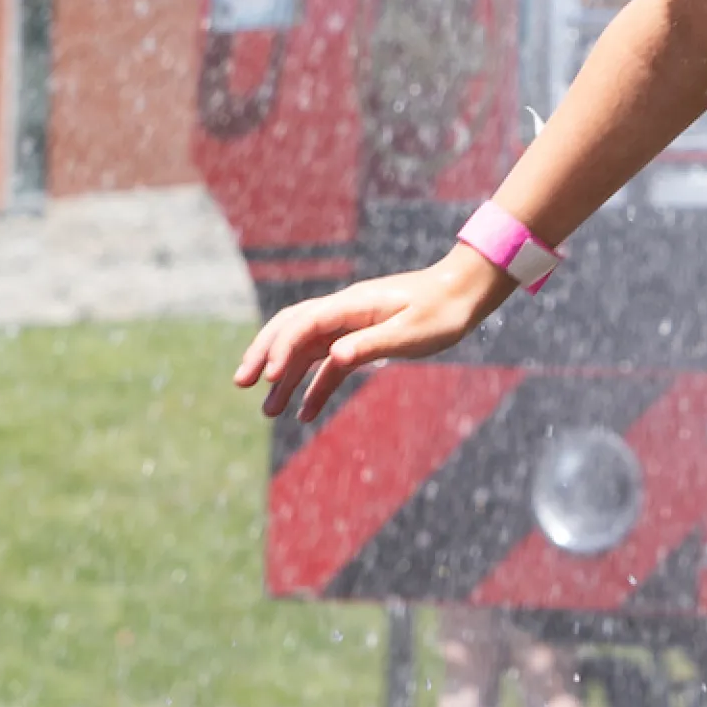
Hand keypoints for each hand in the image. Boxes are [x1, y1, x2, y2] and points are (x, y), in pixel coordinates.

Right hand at [234, 247, 511, 422]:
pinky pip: (329, 364)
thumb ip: (372, 344)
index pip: (305, 323)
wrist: (464, 293)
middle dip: (265, 354)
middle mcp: (344, 311)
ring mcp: (350, 325)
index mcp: (353, 304)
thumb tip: (334, 358)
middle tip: (242, 382)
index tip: (271, 378)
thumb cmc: (442, 312)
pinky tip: (305, 413)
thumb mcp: (410, 332)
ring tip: (267, 410)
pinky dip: (315, 386)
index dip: (282, 348)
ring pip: (306, 349)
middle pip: (291, 329)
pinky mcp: (361, 339)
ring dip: (285, 377)